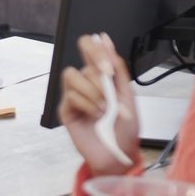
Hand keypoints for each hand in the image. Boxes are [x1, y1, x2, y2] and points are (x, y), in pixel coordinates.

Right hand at [58, 33, 140, 175]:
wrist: (120, 154)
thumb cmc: (125, 128)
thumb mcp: (128, 95)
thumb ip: (118, 68)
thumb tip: (106, 40)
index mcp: (101, 76)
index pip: (90, 49)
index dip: (96, 49)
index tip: (107, 65)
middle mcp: (86, 82)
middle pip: (80, 60)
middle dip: (97, 73)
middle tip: (109, 91)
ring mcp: (74, 96)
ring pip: (72, 76)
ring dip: (92, 91)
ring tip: (104, 108)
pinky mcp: (66, 110)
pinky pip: (71, 96)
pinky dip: (87, 104)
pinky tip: (96, 115)